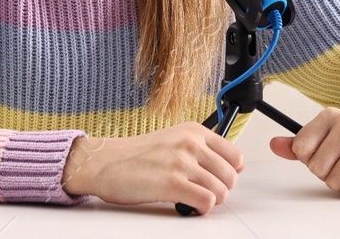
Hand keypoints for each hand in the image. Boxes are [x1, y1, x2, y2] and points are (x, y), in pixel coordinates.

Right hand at [61, 122, 243, 211]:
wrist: (104, 162)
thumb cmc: (135, 155)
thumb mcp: (172, 140)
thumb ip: (198, 150)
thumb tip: (225, 170)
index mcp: (193, 131)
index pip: (235, 155)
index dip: (230, 173)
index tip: (219, 179)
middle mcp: (190, 143)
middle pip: (231, 176)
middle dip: (221, 190)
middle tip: (204, 192)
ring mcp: (181, 162)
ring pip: (221, 191)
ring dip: (210, 201)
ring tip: (193, 198)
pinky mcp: (171, 183)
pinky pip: (206, 201)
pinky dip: (200, 209)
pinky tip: (186, 205)